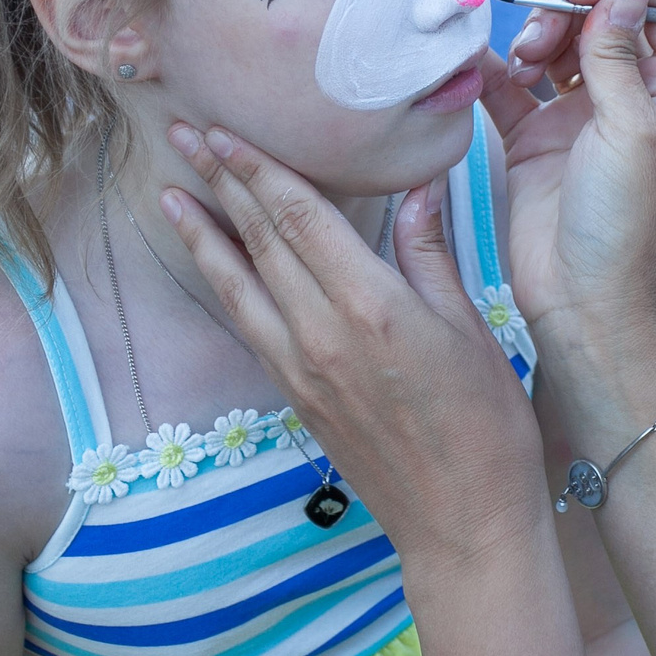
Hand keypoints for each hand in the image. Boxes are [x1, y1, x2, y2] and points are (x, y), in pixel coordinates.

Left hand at [161, 125, 547, 575]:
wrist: (463, 524)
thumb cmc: (487, 427)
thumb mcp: (472, 329)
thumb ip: (431, 255)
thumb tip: (417, 187)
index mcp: (372, 307)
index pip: (300, 218)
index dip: (258, 169)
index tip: (224, 132)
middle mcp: (322, 334)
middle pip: (261, 241)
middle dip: (219, 182)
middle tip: (184, 133)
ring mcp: (301, 369)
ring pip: (239, 285)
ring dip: (202, 234)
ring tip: (169, 192)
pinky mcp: (296, 398)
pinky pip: (249, 325)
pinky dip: (225, 284)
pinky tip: (213, 263)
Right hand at [486, 0, 655, 358]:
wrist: (584, 303)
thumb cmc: (627, 226)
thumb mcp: (631, 130)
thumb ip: (619, 57)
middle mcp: (631, 95)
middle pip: (603, 17)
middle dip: (569, 14)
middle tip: (541, 40)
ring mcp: (581, 115)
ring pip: (558, 44)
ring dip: (535, 41)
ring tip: (521, 68)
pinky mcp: (535, 139)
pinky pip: (511, 87)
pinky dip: (494, 69)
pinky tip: (479, 68)